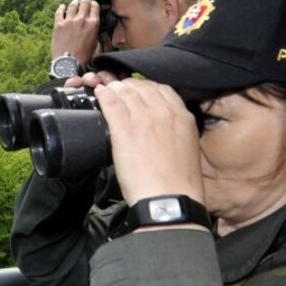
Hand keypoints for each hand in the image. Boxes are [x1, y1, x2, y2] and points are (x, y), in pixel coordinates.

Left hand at [52, 0, 100, 66]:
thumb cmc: (83, 56)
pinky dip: (61, 8)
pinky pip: (59, 12)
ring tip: (74, 1)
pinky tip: (62, 6)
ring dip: (74, 2)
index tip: (92, 2)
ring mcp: (69, 21)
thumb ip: (94, 32)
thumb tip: (93, 27)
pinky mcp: (59, 25)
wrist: (69, 63)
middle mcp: (82, 19)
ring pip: (72, 5)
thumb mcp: (95, 43)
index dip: (93, 3)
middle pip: (84, 2)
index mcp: (93, 24)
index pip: (94, 7)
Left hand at [93, 78, 203, 205]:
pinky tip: (99, 93)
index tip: (139, 92)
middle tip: (120, 90)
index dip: (147, 88)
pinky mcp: (125, 130)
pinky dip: (103, 95)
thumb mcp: (187, 149)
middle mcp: (164, 113)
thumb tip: (162, 131)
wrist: (169, 199)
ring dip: (115, 89)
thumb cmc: (179, 184)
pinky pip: (111, 103)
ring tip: (107, 90)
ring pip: (126, 92)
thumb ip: (175, 133)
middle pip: (143, 88)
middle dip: (130, 86)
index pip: (163, 90)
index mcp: (182, 118)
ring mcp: (143, 120)